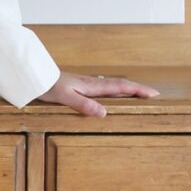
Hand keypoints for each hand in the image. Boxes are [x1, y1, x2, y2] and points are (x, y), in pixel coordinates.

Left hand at [34, 71, 162, 118]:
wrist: (35, 77)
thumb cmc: (49, 87)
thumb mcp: (66, 98)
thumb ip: (84, 105)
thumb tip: (104, 113)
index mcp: (93, 86)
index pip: (120, 87)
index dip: (138, 90)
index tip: (154, 94)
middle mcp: (93, 83)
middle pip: (121, 85)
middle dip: (138, 89)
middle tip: (154, 94)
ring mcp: (88, 84)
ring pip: (113, 85)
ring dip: (128, 89)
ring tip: (140, 94)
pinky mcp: (82, 86)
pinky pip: (104, 88)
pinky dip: (115, 91)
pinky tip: (114, 95)